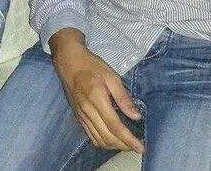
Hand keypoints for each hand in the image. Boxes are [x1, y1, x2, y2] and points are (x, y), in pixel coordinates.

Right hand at [51, 30, 142, 153]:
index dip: (128, 139)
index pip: (115, 126)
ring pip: (98, 139)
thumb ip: (123, 97)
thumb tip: (136, 116)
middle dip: (123, 145)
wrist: (69, 63)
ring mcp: (81, 116)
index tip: (140, 148)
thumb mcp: (111, 76)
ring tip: (126, 145)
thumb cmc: (92, 66)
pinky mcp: (78, 117)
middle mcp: (87, 111)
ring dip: (113, 146)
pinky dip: (102, 142)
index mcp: (97, 99)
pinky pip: (90, 136)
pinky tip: (111, 139)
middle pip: (107, 137)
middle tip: (136, 147)